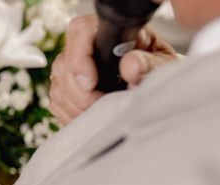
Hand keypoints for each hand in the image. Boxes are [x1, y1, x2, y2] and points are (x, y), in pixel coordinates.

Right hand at [48, 14, 177, 125]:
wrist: (156, 89)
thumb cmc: (158, 72)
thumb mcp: (162, 66)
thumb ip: (149, 64)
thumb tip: (130, 65)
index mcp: (110, 32)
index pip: (80, 31)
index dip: (79, 59)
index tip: (91, 84)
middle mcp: (86, 47)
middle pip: (63, 64)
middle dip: (80, 93)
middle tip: (101, 105)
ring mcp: (72, 68)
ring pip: (58, 86)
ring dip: (76, 106)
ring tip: (100, 112)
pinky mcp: (66, 89)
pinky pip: (57, 102)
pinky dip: (71, 114)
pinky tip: (90, 116)